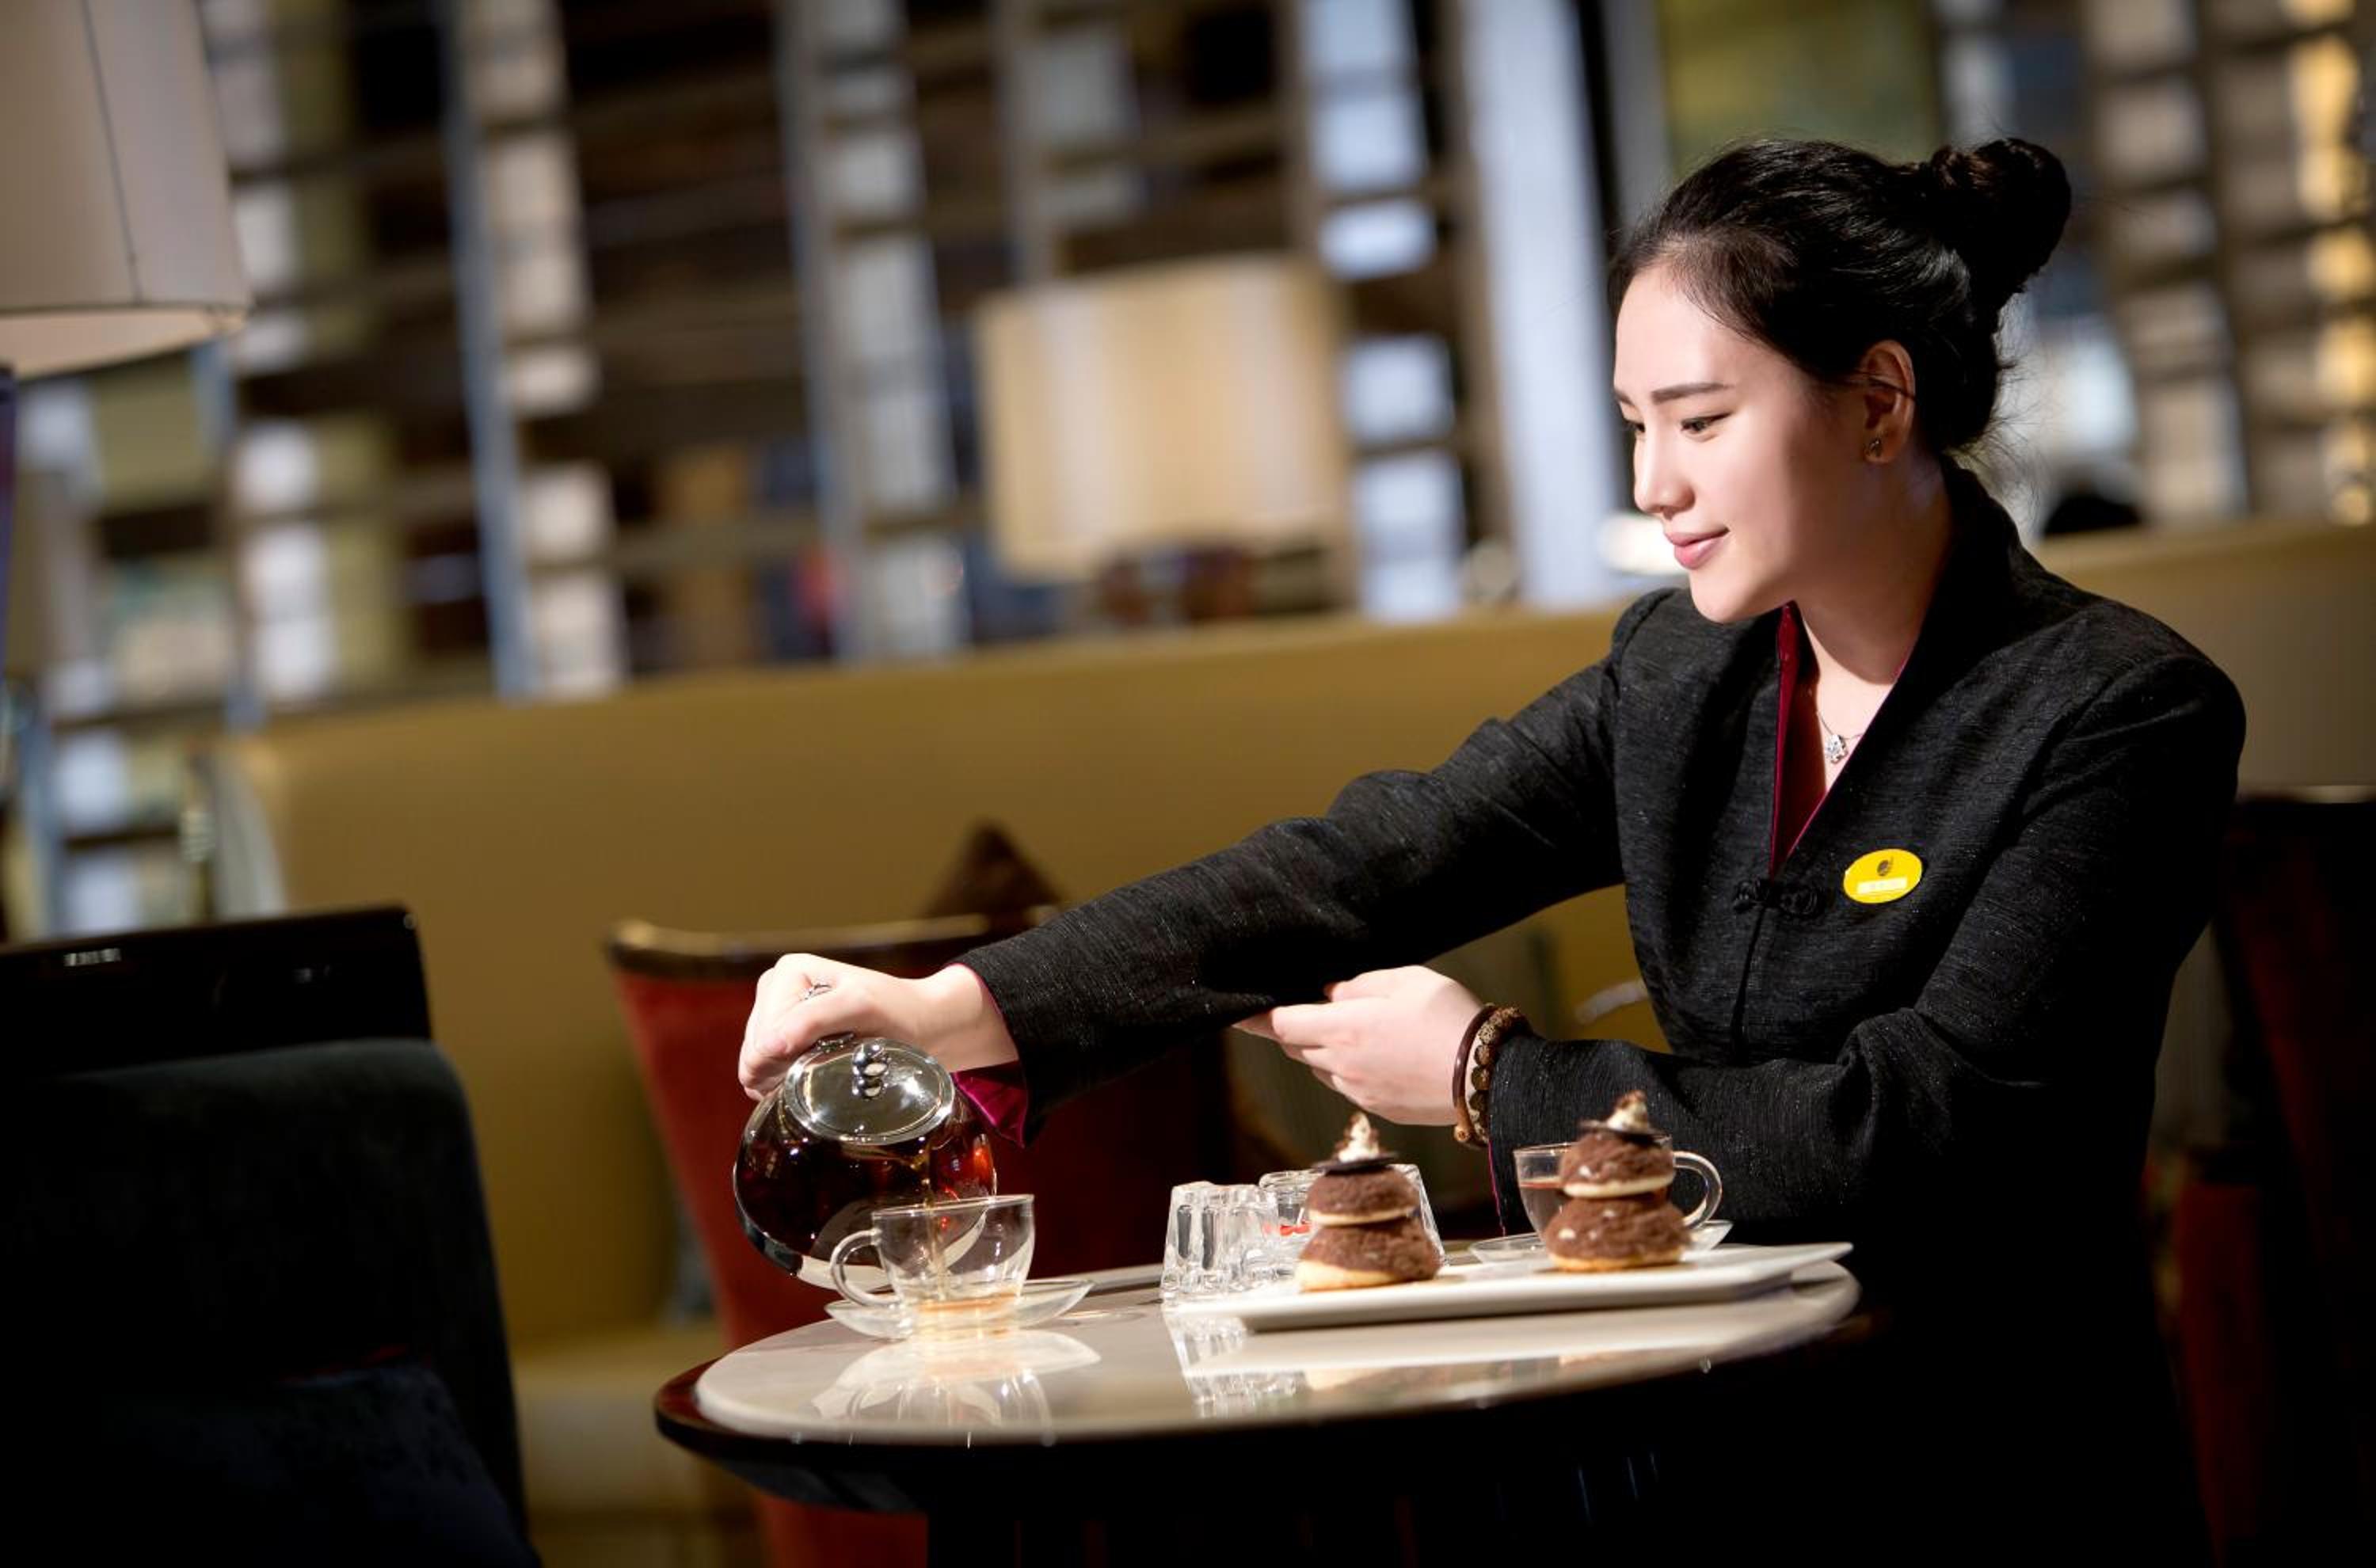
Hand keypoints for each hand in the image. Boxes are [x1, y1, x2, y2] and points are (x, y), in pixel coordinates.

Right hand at [738, 957, 1013, 1099]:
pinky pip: (765, 1072)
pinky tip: (814, 1078)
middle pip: (755, 1050)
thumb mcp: (861, 1007)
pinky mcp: (782, 1040)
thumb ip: (813, 1020)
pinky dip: (784, 1084)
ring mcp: (777, 1016)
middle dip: (784, 1069)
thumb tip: (767, 1046)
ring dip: (785, 1078)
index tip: (827, 1061)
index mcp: (789, 972)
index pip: (762, 1034)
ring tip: (826, 1071)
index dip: (785, 1060)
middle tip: (830, 1069)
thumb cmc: (897, 1012)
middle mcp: (776, 990)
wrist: (922, 1026)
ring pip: (756, 1065)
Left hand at [1237, 966, 1481, 1125]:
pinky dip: (1348, 1068)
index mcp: (1342, 1029)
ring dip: (1322, 1049)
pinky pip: (1346, 1085)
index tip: (1236, 1013)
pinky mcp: (1377, 1107)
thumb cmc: (1449, 1018)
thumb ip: (1360, 984)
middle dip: (1295, 1028)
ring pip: (1320, 1067)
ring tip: (1358, 1029)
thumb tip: (1331, 994)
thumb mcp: (1406, 980)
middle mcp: (1341, 1065)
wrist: (1487, 1075)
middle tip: (1310, 1008)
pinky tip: (1380, 1054)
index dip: (1255, 1018)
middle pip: (1296, 1047)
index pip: (1280, 1025)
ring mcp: (1358, 1091)